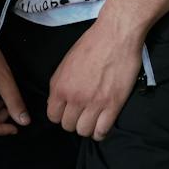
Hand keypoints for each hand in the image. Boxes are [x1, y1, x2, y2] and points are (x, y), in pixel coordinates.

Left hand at [47, 16, 142, 139]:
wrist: (116, 35)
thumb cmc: (91, 44)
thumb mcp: (66, 63)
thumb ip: (60, 84)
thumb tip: (56, 102)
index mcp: (60, 86)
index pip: (53, 116)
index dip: (60, 115)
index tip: (68, 111)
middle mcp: (74, 97)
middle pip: (68, 126)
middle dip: (74, 122)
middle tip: (82, 114)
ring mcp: (94, 103)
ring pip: (84, 131)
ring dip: (88, 128)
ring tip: (93, 120)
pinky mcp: (113, 105)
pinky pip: (102, 131)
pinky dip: (101, 133)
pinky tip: (102, 126)